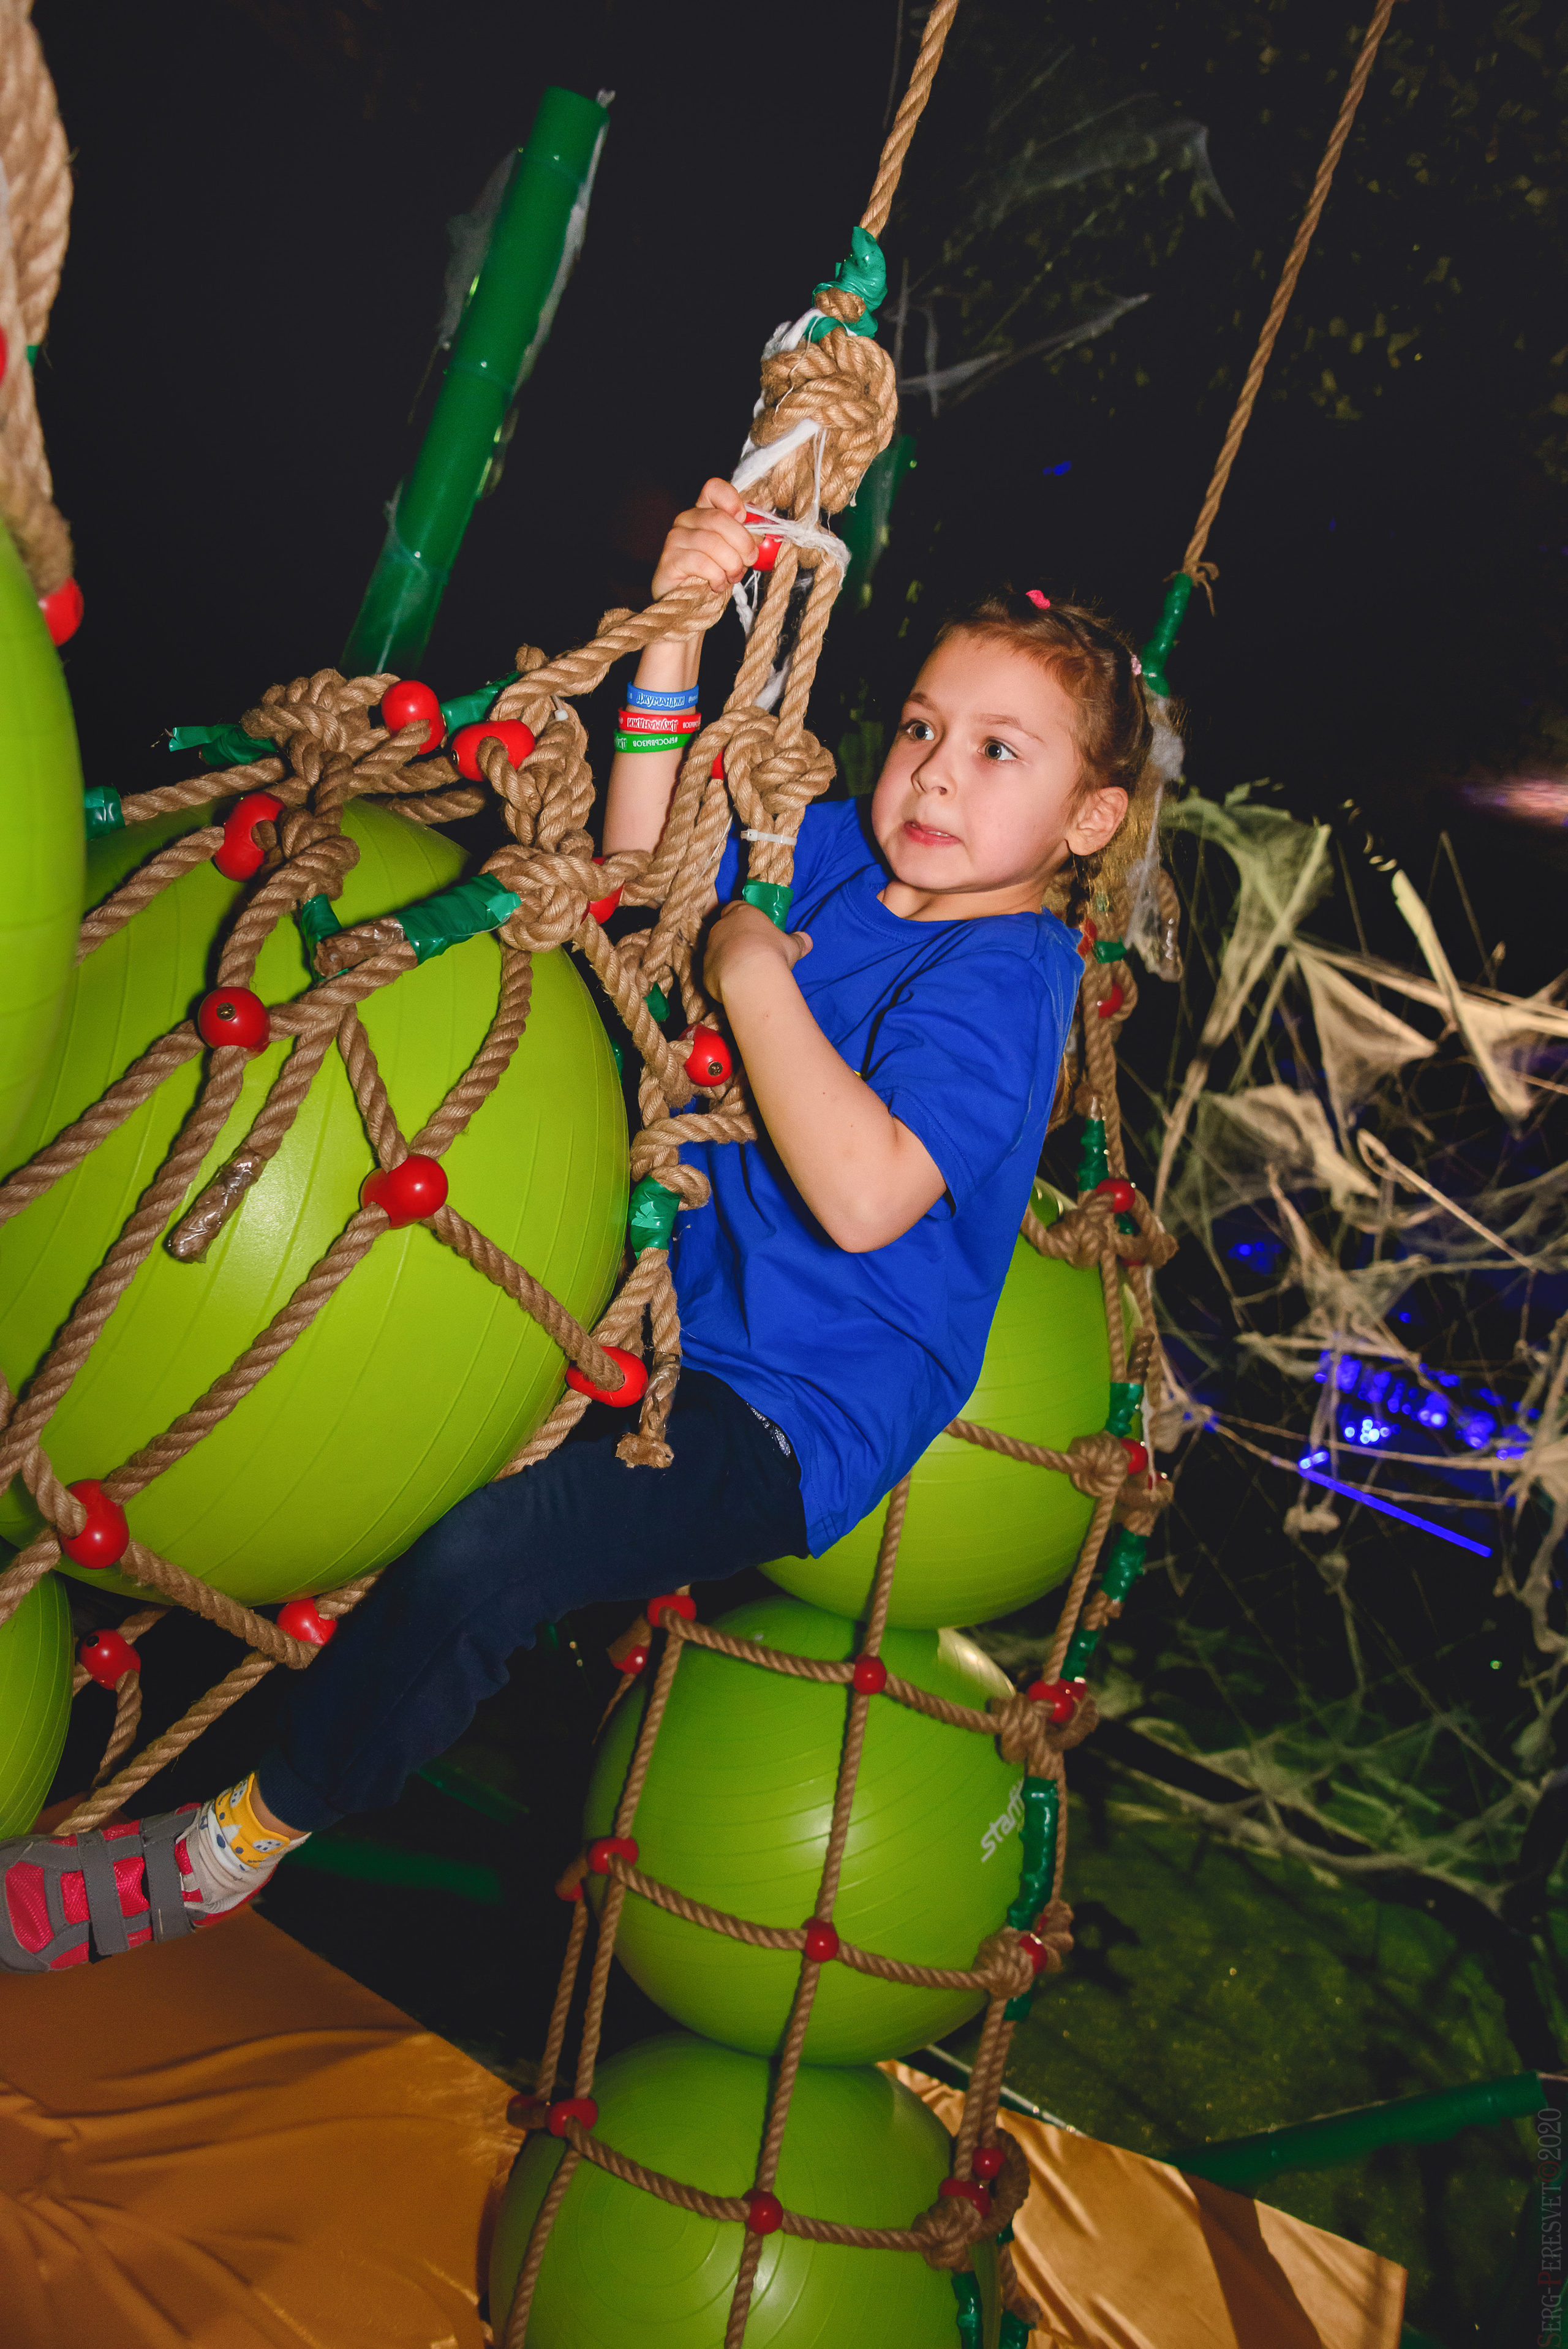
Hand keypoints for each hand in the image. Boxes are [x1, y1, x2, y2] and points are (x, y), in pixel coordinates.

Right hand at [652, 478, 755, 601]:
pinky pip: (701, 563)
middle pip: (719, 519)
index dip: (731, 499)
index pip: (713, 488)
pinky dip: (717, 576)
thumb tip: (763, 537)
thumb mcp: (734, 553)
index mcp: (704, 511)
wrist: (687, 604)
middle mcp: (686, 519)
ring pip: (712, 542)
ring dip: (731, 564)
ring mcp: (675, 538)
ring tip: (732, 577)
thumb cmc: (712, 575)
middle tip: (748, 561)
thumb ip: (746, 540)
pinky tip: (718, 585)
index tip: (743, 518)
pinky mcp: (669, 559)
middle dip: (741, 543)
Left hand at [702, 900, 811, 1012]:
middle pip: (724, 929)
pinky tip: (736, 985)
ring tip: (744, 973)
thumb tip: (807, 941)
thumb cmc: (772, 952)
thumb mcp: (791, 946)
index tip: (753, 928)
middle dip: (734, 939)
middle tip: (751, 953)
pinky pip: (713, 971)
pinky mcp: (705, 969)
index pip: (736, 907)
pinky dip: (722, 977)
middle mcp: (721, 927)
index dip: (743, 916)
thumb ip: (798, 942)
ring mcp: (710, 948)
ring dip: (727, 958)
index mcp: (741, 913)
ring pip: (716, 950)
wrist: (750, 977)